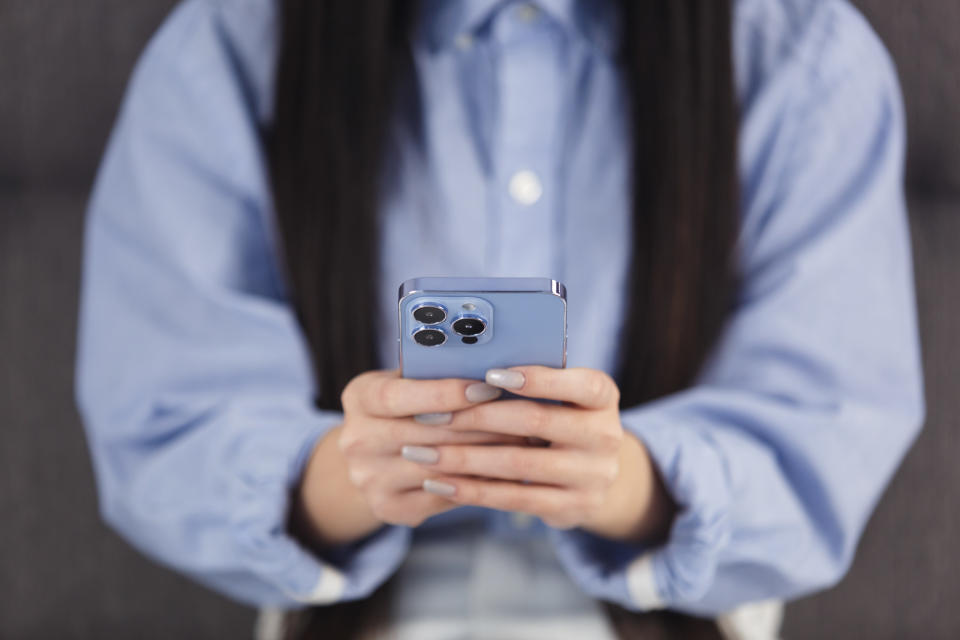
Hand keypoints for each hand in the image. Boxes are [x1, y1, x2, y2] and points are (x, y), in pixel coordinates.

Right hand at [295, 370, 522, 545]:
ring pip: (438, 468)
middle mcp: (356, 441)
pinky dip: (479, 482)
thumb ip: (436, 374)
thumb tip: (492, 364)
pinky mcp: (389, 508)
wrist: (374, 456)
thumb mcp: (408, 381)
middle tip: (522, 416)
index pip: (396, 396)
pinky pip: (444, 495)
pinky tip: (507, 469)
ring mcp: (370, 479)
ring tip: (523, 441)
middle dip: (478, 425)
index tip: (486, 387)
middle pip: (423, 434)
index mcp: (359, 398)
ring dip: (486, 455)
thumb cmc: (407, 406)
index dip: (442, 393)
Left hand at [400, 366, 674, 541]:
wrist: (595, 474)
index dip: (535, 378)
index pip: (576, 383)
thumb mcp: (560, 397)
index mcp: (603, 396)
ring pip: (518, 464)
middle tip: (433, 415)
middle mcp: (606, 435)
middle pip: (536, 421)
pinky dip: (472, 490)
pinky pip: (514, 498)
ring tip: (423, 452)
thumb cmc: (560, 419)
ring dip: (464, 458)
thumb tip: (465, 369)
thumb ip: (528, 383)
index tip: (488, 374)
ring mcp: (593, 476)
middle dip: (478, 417)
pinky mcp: (573, 508)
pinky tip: (440, 483)